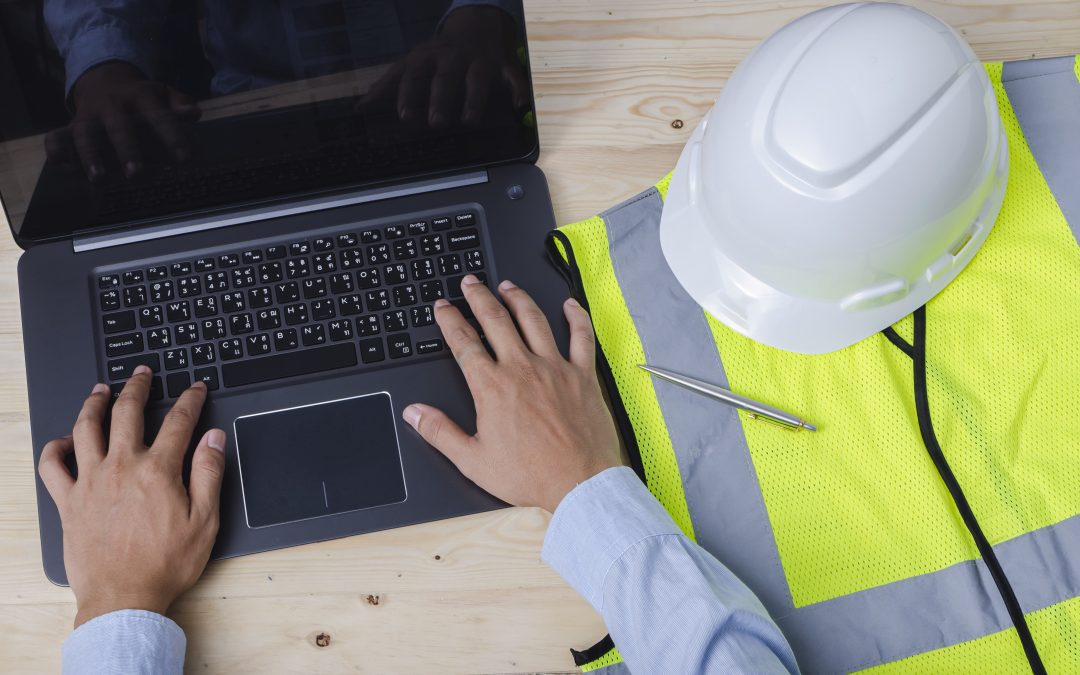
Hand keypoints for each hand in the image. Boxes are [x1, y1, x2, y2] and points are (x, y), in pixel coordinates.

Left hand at [37, 367, 225, 627]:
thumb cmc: (166, 564)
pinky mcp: (68, 502)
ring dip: (94, 404)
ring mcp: (90, 482)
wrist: (124, 597)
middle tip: (142, 374)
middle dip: (137, 387)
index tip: (195, 388)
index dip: (190, 400)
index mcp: (158, 471)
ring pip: (86, 428)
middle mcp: (121, 467)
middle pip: (127, 413)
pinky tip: (64, 441)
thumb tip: (213, 439)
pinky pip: (52, 466)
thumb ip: (209, 474)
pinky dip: (55, 448)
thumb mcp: (205, 521)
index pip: (178, 422)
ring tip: (101, 390)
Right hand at [45, 61, 200, 180]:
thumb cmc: (143, 97)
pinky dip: (56, 152)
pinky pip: (57, 137)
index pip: (159, 117)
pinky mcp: (69, 127)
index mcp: (140, 97)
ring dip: (90, 156)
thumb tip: (193, 113)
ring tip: (99, 179)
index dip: (172, 137)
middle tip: (137, 175)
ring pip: (85, 134)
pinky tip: (64, 168)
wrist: (104, 80)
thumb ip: (178, 103)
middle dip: (127, 150)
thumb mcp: (162, 94)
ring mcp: (88, 116)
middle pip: (118, 127)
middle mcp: (112, 106)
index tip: (185, 160)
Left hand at [361, 6, 529, 127]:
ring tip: (469, 120)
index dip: (409, 94)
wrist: (476, 24)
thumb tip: (361, 108)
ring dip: (474, 99)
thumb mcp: (412, 62)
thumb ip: (388, 85)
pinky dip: (517, 89)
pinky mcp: (503, 64)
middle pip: (446, 77)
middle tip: (435, 122)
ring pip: (477, 78)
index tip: (404, 115)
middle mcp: (453, 57)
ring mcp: (479, 60)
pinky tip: (518, 104)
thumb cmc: (438, 53)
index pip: (415, 74)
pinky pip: (512, 76)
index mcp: (428, 56)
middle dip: (440, 98)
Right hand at [403, 276, 622, 512]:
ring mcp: (555, 367)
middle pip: (495, 320)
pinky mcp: (582, 375)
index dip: (450, 321)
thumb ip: (440, 432)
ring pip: (533, 320)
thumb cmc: (529, 475)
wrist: (578, 483)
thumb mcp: (473, 460)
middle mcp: (522, 368)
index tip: (442, 307)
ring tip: (506, 286)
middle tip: (469, 283)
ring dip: (517, 298)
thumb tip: (414, 413)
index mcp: (492, 386)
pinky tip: (568, 305)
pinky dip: (575, 317)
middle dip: (478, 297)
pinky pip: (581, 336)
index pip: (464, 343)